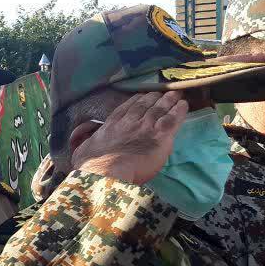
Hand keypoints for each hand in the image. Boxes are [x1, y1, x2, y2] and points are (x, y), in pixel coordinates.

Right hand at [72, 91, 187, 183]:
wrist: (106, 173)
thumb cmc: (91, 166)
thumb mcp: (80, 149)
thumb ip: (83, 140)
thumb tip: (81, 139)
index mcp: (112, 124)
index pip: (127, 107)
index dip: (137, 100)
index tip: (143, 97)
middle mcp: (129, 121)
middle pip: (145, 104)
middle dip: (155, 97)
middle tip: (163, 92)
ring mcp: (145, 126)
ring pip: (160, 108)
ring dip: (169, 100)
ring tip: (176, 95)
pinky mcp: (159, 135)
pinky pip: (172, 118)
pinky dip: (179, 110)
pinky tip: (184, 105)